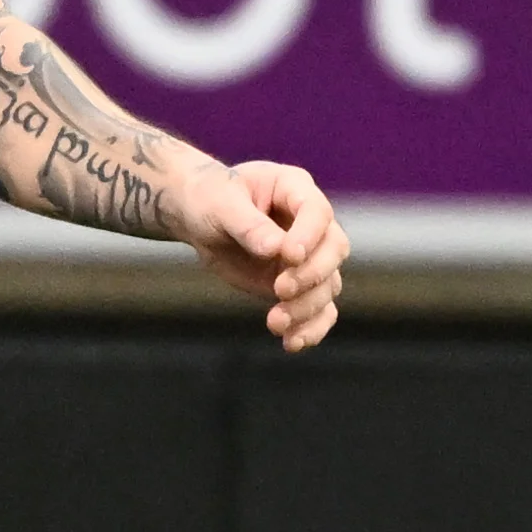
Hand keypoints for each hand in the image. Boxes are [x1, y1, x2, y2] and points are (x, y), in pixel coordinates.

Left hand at [171, 161, 347, 351]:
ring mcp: (308, 256)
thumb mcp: (220, 203)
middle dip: (311, 274)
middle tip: (279, 289)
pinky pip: (319, 310)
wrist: (198, 217)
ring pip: (328, 285)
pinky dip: (311, 329)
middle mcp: (311, 223)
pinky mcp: (299, 285)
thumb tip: (274, 249)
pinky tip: (292, 343)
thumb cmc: (209, 198)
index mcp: (295, 188)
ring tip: (275, 322)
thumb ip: (247, 224)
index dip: (309, 235)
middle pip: (334, 250)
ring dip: (307, 308)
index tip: (287, 256)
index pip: (317, 211)